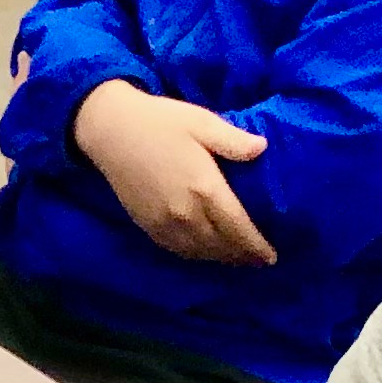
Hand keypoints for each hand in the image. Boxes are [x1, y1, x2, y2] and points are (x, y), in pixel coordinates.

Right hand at [72, 82, 279, 266]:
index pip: (238, 228)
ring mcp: (164, 223)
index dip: (256, 246)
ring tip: (236, 259)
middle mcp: (186, 214)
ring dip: (220, 259)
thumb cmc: (159, 122)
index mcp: (205, 188)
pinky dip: (196, 256)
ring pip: (199, 252)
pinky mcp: (147, 225)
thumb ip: (233, 140)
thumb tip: (262, 148)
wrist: (109, 131)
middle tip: (259, 260)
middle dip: (242, 256)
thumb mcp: (201, 122)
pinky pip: (177, 250)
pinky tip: (204, 252)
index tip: (271, 256)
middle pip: (221, 246)